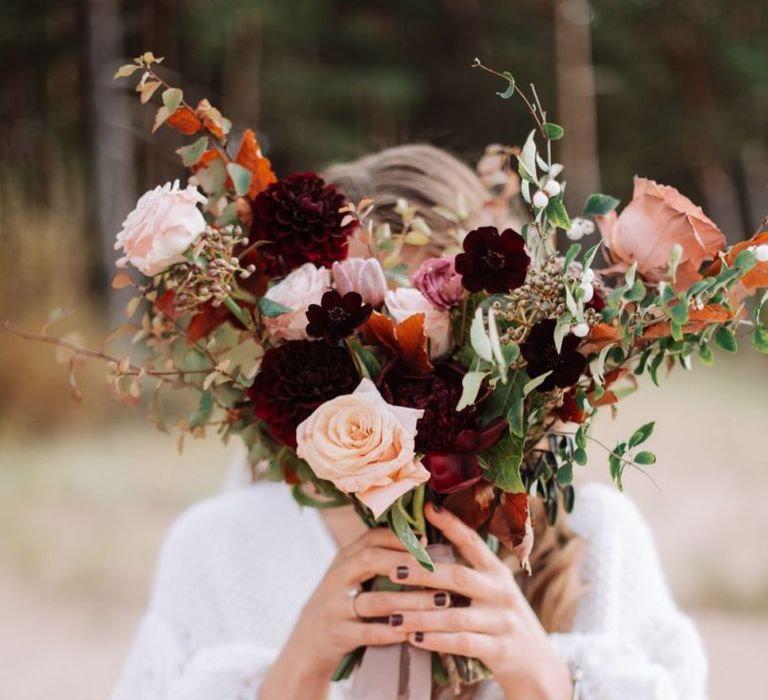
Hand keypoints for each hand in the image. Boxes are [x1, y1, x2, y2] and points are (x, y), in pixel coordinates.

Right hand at [259, 526, 451, 698]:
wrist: (309, 640)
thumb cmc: (342, 600)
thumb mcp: (351, 574)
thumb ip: (376, 557)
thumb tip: (422, 539)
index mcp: (344, 558)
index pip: (371, 538)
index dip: (399, 538)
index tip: (427, 541)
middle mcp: (337, 577)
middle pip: (371, 560)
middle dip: (407, 563)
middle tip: (437, 568)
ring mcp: (335, 606)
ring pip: (376, 600)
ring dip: (412, 600)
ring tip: (441, 601)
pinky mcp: (338, 634)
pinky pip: (370, 632)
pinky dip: (395, 631)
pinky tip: (418, 630)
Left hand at [386, 503, 572, 699]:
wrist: (537, 663)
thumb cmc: (503, 619)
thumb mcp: (494, 590)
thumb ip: (469, 573)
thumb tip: (426, 551)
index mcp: (497, 571)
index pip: (472, 542)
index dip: (451, 524)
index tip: (427, 508)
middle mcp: (501, 591)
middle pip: (458, 576)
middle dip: (423, 573)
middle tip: (393, 570)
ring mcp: (502, 621)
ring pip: (455, 615)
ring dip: (421, 615)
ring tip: (393, 615)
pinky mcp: (500, 649)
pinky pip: (463, 643)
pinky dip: (436, 641)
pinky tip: (414, 639)